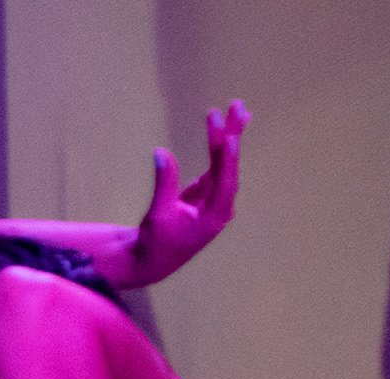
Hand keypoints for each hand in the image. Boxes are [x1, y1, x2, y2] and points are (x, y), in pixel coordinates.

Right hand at [127, 99, 246, 288]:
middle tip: (236, 107)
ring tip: (237, 111)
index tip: (230, 137)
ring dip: (228, 137)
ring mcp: (214, 199)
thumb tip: (161, 152)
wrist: (152, 261)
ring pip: (224, 163)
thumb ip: (164, 183)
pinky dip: (219, 149)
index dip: (228, 159)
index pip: (225, 182)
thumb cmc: (155, 243)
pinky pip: (216, 167)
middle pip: (229, 166)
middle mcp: (221, 205)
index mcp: (214, 216)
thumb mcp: (158, 215)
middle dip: (232, 136)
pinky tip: (226, 131)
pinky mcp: (205, 194)